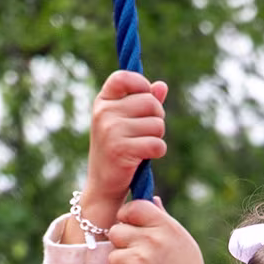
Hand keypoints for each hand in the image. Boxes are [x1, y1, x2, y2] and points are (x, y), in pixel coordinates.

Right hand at [66, 71, 167, 237]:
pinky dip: (157, 152)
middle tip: (146, 133)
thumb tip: (161, 86)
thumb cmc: (117, 151)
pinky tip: (145, 157)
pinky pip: (157, 144)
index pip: (124, 77)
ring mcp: (111, 131)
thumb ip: (143, 102)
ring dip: (157, 137)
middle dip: (157, 118)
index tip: (144, 99)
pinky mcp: (121, 150)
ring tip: (143, 147)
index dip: (141, 85)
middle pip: (150, 102)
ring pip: (157, 124)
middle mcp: (104, 113)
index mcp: (103, 102)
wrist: (103, 186)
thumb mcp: (125, 123)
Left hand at [108, 199, 229, 263]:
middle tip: (137, 258)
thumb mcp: (183, 242)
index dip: (126, 216)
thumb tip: (152, 199)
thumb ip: (163, 220)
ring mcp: (140, 261)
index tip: (130, 227)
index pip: (134, 208)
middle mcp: (152, 241)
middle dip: (122, 244)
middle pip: (116, 231)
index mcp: (166, 227)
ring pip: (113, 256)